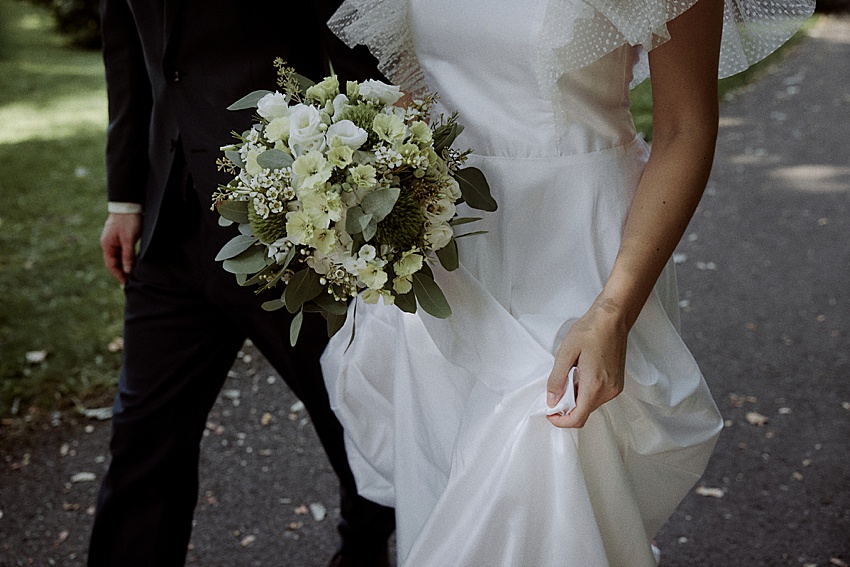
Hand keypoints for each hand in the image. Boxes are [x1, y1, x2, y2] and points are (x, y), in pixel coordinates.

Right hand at [100, 212, 141, 283]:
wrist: (129, 203)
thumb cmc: (128, 220)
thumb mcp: (129, 239)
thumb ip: (128, 255)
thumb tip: (127, 271)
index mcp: (107, 245)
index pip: (111, 265)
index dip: (119, 275)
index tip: (127, 283)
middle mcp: (108, 243)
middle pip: (114, 261)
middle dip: (122, 271)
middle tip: (132, 280)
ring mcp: (114, 239)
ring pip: (119, 256)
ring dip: (125, 265)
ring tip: (134, 273)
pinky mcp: (120, 236)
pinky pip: (123, 250)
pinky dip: (128, 257)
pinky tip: (135, 261)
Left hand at [546, 297, 627, 427]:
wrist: (612, 319)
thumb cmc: (590, 331)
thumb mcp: (565, 353)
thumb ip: (557, 380)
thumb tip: (552, 401)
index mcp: (595, 385)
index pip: (578, 418)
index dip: (561, 421)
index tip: (550, 412)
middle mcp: (609, 391)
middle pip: (584, 412)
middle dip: (567, 408)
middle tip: (555, 391)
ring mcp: (615, 388)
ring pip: (591, 405)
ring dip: (576, 399)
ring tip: (569, 377)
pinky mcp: (617, 383)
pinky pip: (598, 396)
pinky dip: (585, 392)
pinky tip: (580, 375)